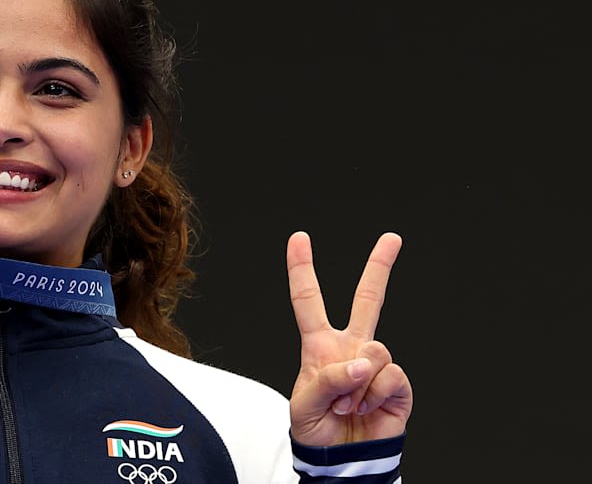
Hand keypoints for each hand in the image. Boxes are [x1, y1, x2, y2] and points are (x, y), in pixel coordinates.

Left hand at [287, 231, 411, 445]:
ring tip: (347, 405)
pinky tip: (367, 408)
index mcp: (320, 346)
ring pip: (375, 350)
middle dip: (380, 268)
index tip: (299, 238)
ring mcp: (376, 365)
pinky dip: (375, 394)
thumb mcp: (305, 404)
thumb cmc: (317, 430)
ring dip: (357, 384)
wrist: (342, 459)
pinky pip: (390, 375)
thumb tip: (362, 363)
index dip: (302, 269)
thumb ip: (327, 380)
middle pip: (367, 300)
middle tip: (392, 238)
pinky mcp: (397, 385)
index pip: (308, 301)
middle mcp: (351, 348)